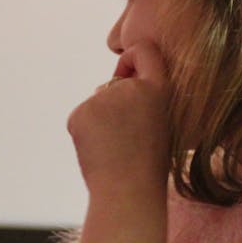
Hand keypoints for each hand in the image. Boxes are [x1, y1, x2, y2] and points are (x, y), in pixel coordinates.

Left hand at [67, 43, 170, 192]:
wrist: (128, 192)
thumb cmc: (149, 165)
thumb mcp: (162, 122)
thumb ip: (144, 97)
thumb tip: (116, 77)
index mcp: (157, 89)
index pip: (144, 50)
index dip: (133, 59)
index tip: (130, 72)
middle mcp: (130, 88)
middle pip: (115, 83)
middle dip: (116, 104)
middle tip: (128, 137)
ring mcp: (102, 99)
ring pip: (97, 103)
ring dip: (102, 120)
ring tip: (116, 148)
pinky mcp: (80, 113)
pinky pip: (82, 117)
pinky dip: (86, 132)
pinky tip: (100, 151)